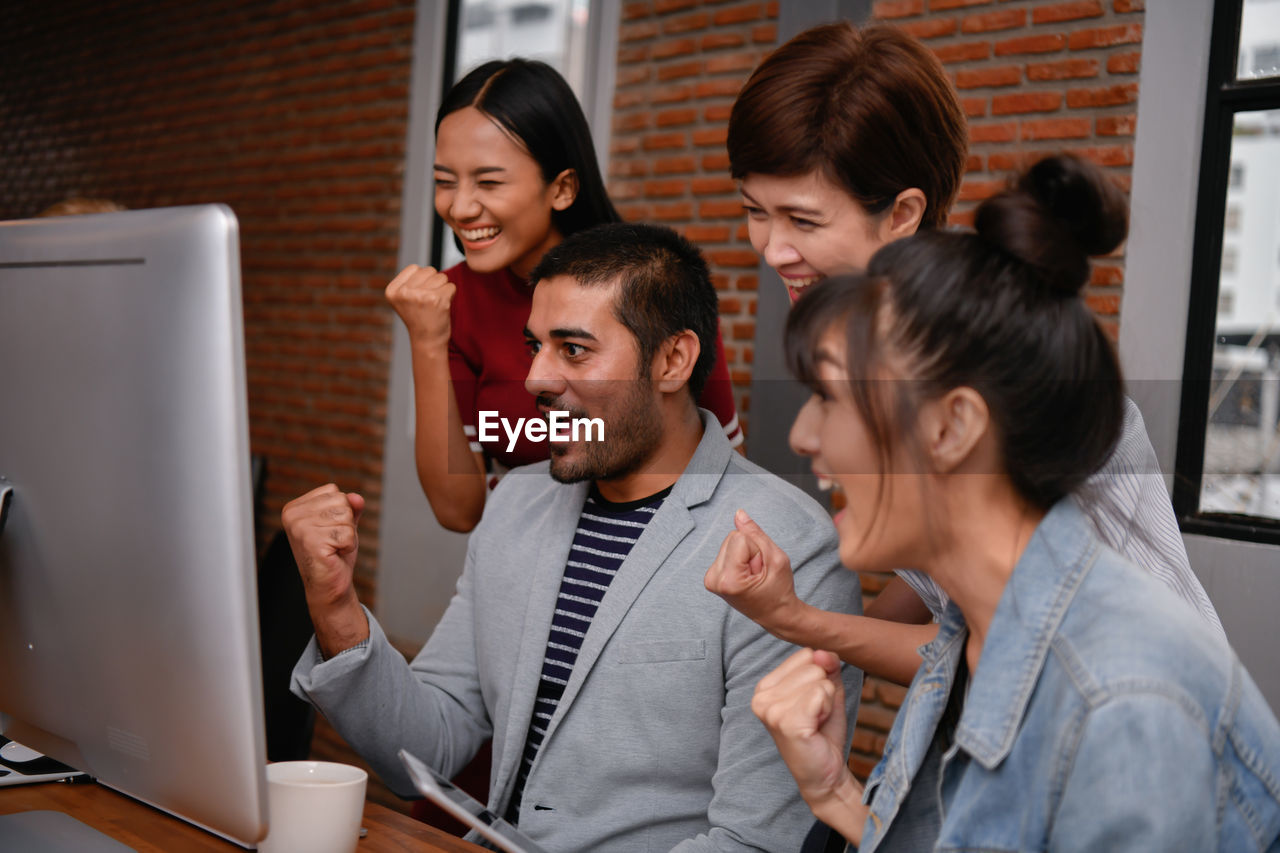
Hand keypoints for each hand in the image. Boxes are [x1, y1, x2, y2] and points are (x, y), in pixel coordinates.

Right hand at [282, 484, 364, 609]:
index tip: (329, 530)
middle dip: (346, 523)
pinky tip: (334, 554)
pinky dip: (348, 546)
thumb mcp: (343, 524)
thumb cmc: (333, 554)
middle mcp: (293, 515)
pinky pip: (348, 533)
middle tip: (333, 541)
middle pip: (341, 501)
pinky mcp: (312, 542)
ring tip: (334, 547)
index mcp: (295, 507)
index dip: (341, 511)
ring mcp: (300, 528)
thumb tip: (356, 498)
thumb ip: (350, 506)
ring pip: (346, 516)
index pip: (333, 491)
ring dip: (347, 535)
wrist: (327, 585)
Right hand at [385, 264, 454, 348]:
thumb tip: (427, 269)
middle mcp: (404, 292)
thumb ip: (410, 281)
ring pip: (442, 277)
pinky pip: (451, 286)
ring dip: (442, 289)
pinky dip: (451, 295)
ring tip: (435, 304)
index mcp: (392, 291)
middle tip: (429, 301)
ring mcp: (420, 295)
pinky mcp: (436, 299)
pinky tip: (443, 307)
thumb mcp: (404, 299)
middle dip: (434, 282)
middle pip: (429, 270)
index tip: (419, 296)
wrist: (427, 341)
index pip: (414, 268)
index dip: (422, 279)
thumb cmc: (419, 318)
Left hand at [704, 509, 800, 627]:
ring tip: (753, 575)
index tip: (762, 570)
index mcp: (728, 579)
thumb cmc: (779, 590)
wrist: (775, 615)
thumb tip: (738, 513)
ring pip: (729, 542)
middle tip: (759, 573)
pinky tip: (746, 576)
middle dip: (750, 550)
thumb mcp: (775, 558)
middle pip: (731, 537)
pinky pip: (726, 551)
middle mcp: (714, 580)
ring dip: (745, 555)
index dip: (757, 550)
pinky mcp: (711, 577)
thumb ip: (755, 534)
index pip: (740, 537)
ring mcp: (710, 580)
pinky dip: (739, 559)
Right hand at [753, 649, 864, 835]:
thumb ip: (827, 665)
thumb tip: (823, 652)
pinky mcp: (786, 722)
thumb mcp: (827, 690)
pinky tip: (816, 727)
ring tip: (814, 722)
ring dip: (826, 703)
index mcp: (765, 686)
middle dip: (823, 691)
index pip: (806, 654)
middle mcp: (761, 696)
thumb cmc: (822, 732)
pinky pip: (821, 694)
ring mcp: (771, 709)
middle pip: (813, 666)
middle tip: (815, 716)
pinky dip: (827, 710)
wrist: (825, 772)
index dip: (819, 677)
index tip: (812, 703)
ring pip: (819, 680)